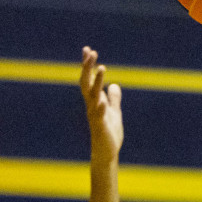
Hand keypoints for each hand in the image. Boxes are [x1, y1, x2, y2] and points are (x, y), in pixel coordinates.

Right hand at [79, 47, 123, 161]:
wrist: (107, 152)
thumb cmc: (109, 133)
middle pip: (87, 83)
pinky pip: (99, 115)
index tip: (88, 49)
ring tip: (101, 68)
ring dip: (96, 82)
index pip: (89, 79)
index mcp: (95, 100)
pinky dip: (101, 107)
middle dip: (88, 67)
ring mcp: (95, 115)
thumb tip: (114, 85)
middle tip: (91, 52)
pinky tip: (103, 100)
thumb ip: (114, 99)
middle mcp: (92, 105)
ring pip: (93, 96)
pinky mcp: (100, 126)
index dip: (88, 65)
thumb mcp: (114, 112)